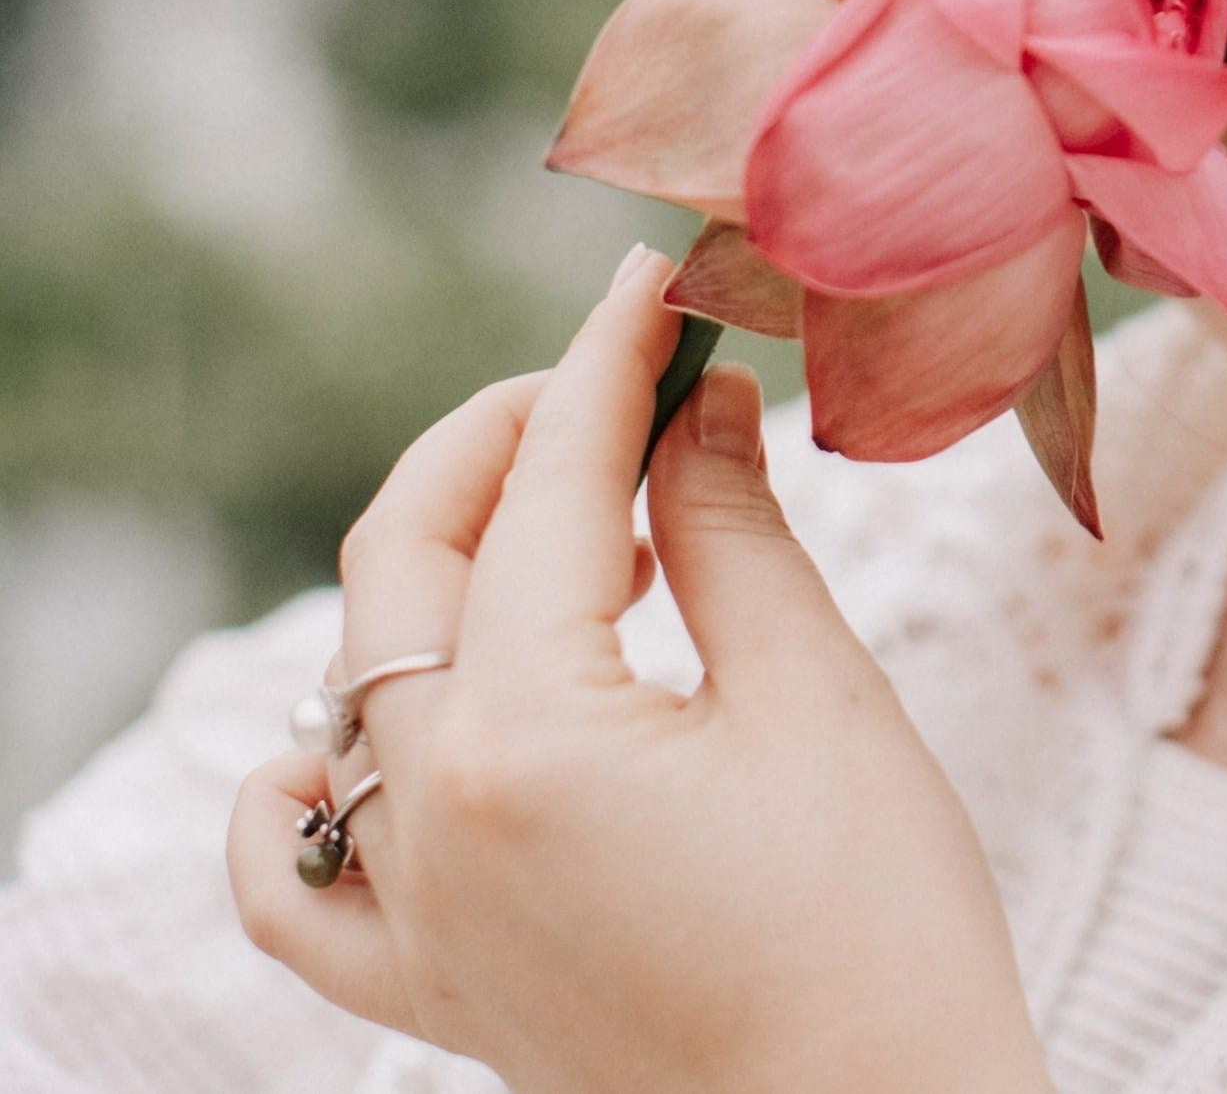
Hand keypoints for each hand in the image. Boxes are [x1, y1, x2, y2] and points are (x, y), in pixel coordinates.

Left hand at [226, 247, 1051, 1093]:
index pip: (547, 491)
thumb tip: (695, 403)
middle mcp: (431, 821)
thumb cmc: (881, 930)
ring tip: (575, 539)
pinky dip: (304, 793)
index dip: (608, 368)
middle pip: (410, 560)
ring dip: (440, 578)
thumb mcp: (821, 700)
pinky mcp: (435, 982)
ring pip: (352, 687)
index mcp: (529, 737)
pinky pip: (297, 885)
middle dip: (507, 440)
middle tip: (627, 384)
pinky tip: (357, 742)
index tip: (656, 291)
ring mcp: (416, 911)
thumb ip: (730, 533)